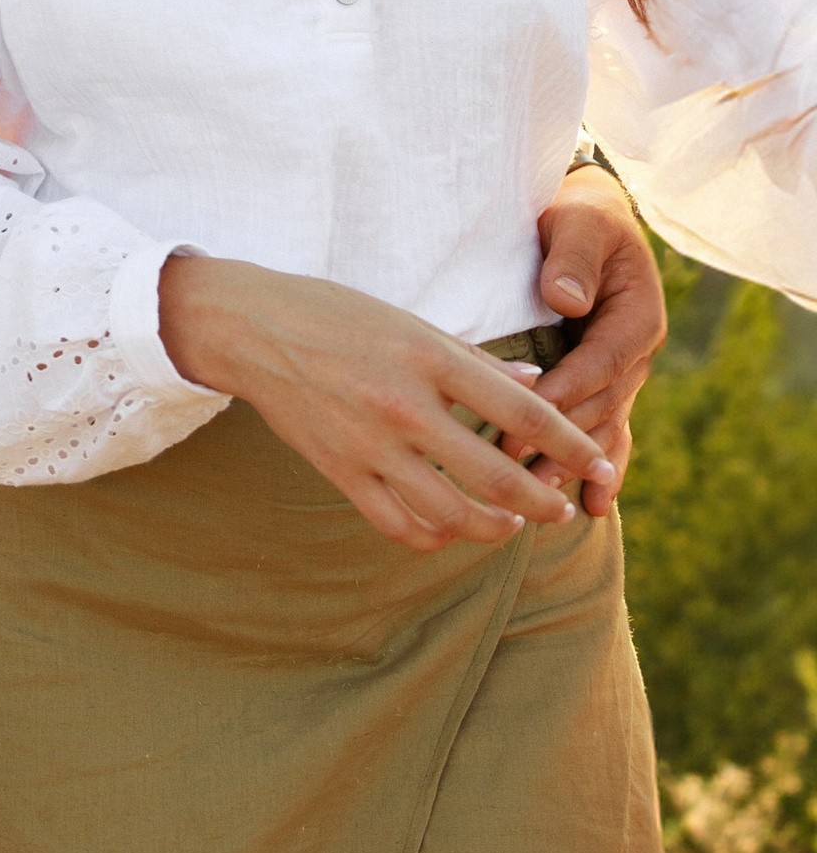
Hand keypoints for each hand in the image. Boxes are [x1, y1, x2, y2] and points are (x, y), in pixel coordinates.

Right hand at [159, 255, 610, 553]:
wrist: (250, 330)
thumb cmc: (336, 315)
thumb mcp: (412, 322)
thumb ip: (476, 362)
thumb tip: (535, 389)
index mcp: (428, 357)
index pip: (523, 413)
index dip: (573, 444)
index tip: (601, 463)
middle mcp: (403, 406)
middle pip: (496, 476)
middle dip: (544, 501)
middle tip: (565, 508)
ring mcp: (369, 446)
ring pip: (450, 515)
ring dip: (495, 528)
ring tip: (514, 523)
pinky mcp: (341, 472)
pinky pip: (399, 525)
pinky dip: (436, 536)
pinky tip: (453, 529)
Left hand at [502, 167, 665, 517]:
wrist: (587, 222)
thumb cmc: (579, 219)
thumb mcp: (579, 222)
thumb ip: (573, 258)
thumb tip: (566, 300)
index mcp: (637, 317)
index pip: (601, 363)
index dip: (567, 391)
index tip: (527, 414)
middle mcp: (636, 354)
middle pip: (600, 406)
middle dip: (560, 440)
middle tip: (515, 467)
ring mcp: (623, 376)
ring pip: (602, 428)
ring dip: (574, 464)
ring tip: (540, 497)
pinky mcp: (604, 387)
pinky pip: (607, 432)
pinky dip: (602, 469)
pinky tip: (591, 504)